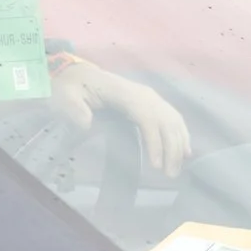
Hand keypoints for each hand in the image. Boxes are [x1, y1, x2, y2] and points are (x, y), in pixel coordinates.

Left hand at [53, 61, 190, 176]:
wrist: (78, 74)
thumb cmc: (71, 88)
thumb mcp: (65, 96)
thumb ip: (74, 109)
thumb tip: (86, 124)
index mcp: (124, 92)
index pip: (147, 118)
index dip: (154, 141)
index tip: (155, 165)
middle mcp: (143, 93)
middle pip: (165, 121)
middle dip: (171, 148)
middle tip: (169, 175)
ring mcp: (149, 97)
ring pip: (172, 120)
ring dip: (178, 145)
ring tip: (175, 170)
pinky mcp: (150, 102)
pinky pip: (171, 118)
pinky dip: (180, 134)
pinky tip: (184, 152)